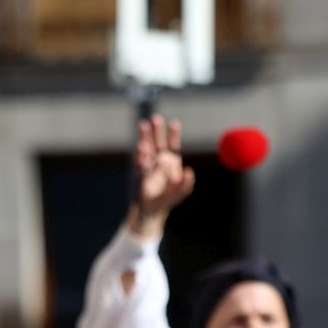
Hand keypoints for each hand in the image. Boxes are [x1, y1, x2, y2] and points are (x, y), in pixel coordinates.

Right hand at [127, 115, 195, 238]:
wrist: (152, 209)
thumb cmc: (168, 199)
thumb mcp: (181, 192)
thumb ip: (186, 183)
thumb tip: (189, 171)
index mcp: (171, 162)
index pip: (172, 145)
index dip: (173, 134)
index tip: (174, 123)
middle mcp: (159, 161)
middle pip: (158, 143)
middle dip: (156, 131)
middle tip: (155, 118)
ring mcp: (148, 166)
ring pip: (147, 149)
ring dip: (145, 137)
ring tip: (142, 125)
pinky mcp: (139, 174)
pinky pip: (140, 162)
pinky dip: (141, 154)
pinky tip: (141, 146)